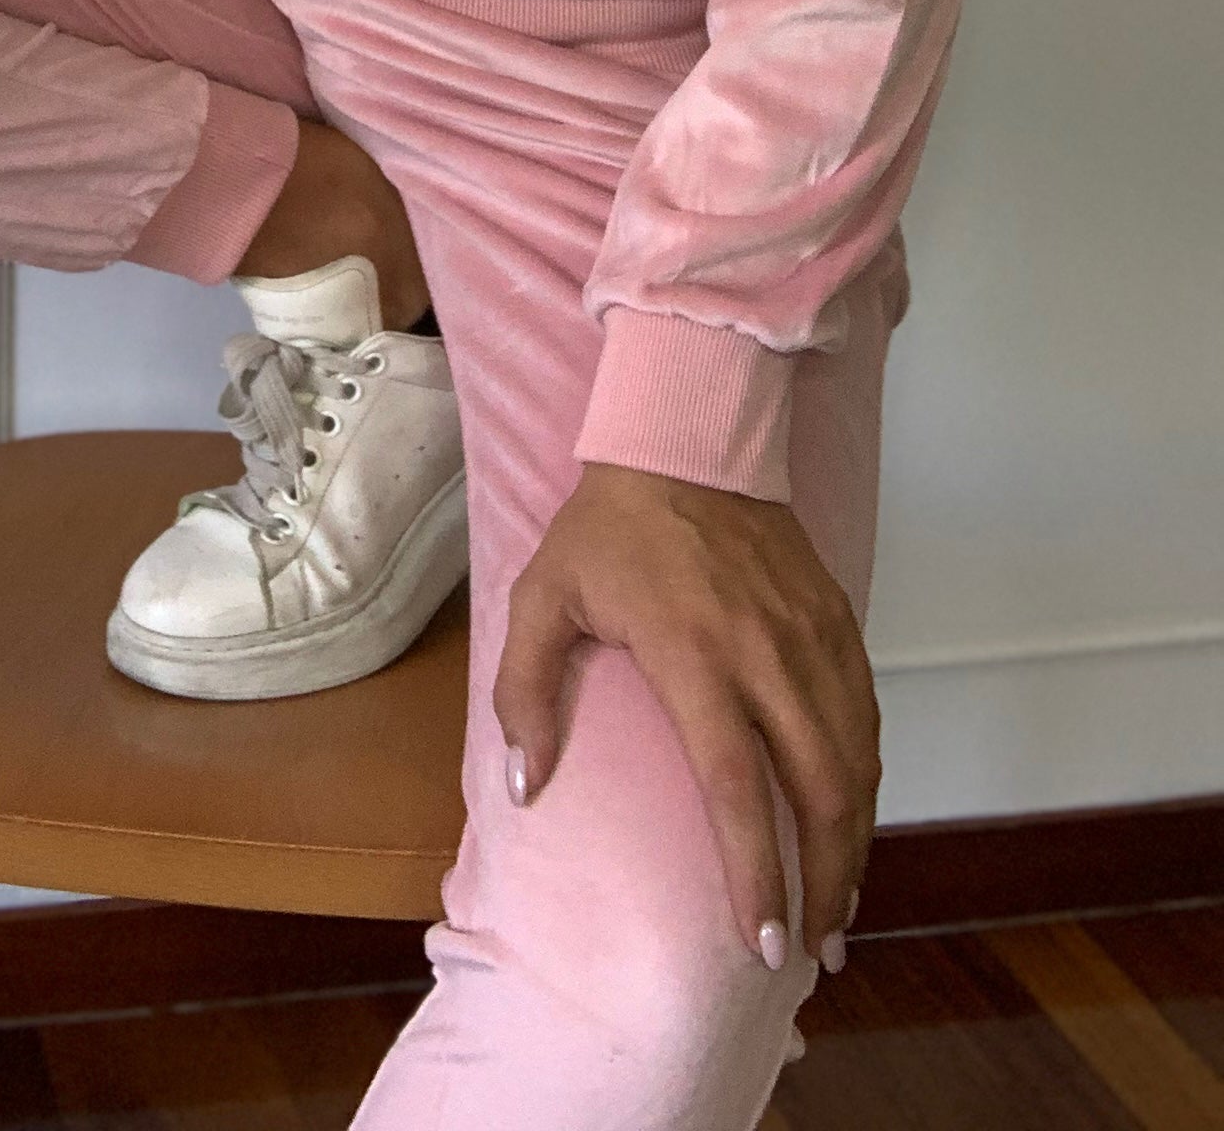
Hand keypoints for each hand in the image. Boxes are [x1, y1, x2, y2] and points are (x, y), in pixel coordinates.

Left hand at [492, 460, 876, 974]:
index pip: (735, 786)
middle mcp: (765, 654)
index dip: (755, 872)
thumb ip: (526, 693)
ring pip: (856, 764)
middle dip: (824, 885)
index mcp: (693, 654)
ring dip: (854, 847)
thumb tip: (526, 788)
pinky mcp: (838, 622)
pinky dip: (866, 784)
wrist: (687, 440)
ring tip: (838, 911)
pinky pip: (866, 720)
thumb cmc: (608, 528)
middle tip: (813, 952)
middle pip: (819, 792)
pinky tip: (851, 825)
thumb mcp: (542, 596)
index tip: (760, 942)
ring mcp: (811, 638)